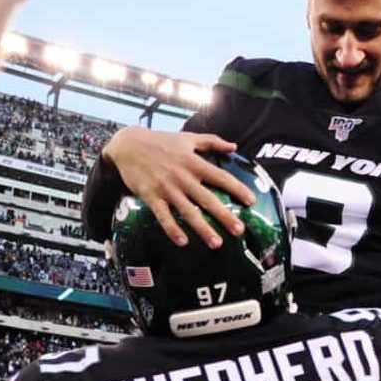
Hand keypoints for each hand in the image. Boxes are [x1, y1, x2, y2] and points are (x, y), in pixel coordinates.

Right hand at [102, 126, 253, 246]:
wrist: (129, 145)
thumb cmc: (161, 141)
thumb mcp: (188, 137)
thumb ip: (212, 141)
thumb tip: (234, 146)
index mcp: (193, 162)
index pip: (220, 177)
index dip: (237, 189)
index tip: (251, 201)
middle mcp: (183, 177)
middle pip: (207, 199)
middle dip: (224, 215)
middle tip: (239, 230)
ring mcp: (167, 188)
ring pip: (188, 212)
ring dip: (203, 229)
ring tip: (216, 244)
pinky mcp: (151, 196)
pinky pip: (163, 216)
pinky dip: (172, 229)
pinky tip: (183, 242)